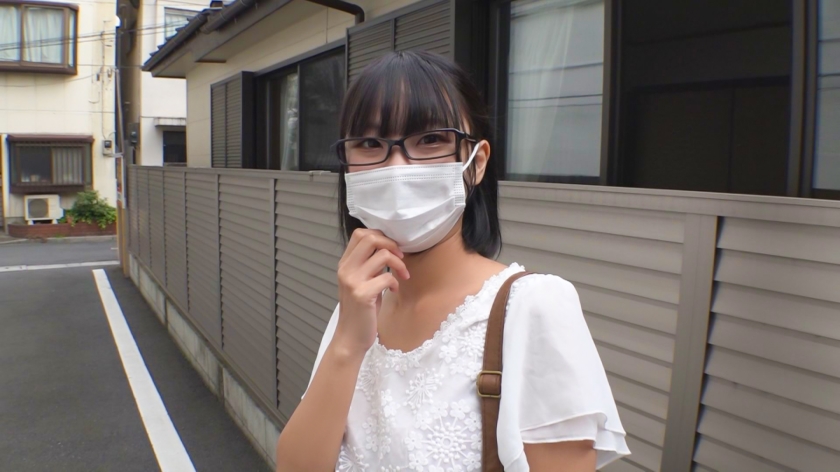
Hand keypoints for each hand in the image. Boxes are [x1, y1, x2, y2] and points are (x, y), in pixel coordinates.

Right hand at [333, 229, 409, 356]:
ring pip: (382, 255)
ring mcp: (352, 281)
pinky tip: (394, 291)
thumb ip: (370, 264)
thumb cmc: (361, 310)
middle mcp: (345, 269)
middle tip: (401, 257)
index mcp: (345, 264)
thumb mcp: (362, 282)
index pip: (360, 234)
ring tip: (402, 275)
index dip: (381, 236)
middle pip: (370, 238)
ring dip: (399, 264)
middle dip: (391, 244)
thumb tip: (388, 247)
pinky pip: (387, 277)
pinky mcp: (362, 294)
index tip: (392, 249)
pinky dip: (395, 282)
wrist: (351, 337)